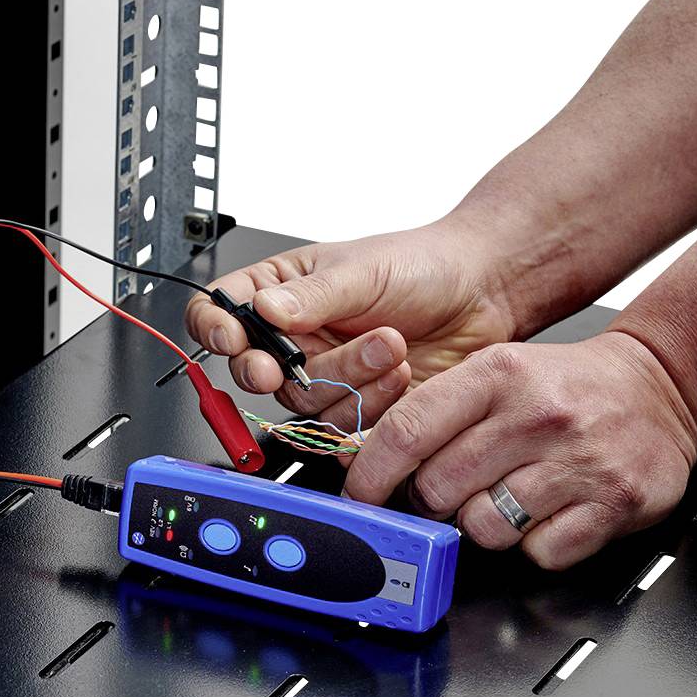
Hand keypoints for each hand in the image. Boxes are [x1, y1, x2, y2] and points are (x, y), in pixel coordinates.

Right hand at [184, 222, 512, 431]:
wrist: (482, 295)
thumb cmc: (423, 266)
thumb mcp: (362, 270)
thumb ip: (311, 295)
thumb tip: (264, 309)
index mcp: (280, 293)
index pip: (219, 313)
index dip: (214, 329)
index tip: (231, 336)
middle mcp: (295, 339)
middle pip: (255, 372)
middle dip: (277, 370)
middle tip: (299, 361)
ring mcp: (324, 375)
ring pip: (304, 403)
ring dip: (347, 380)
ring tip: (390, 347)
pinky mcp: (356, 408)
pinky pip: (340, 429)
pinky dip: (369, 409)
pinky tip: (397, 379)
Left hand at [342, 331, 696, 568]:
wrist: (660, 386)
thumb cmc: (567, 386)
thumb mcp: (499, 372)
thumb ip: (441, 412)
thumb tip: (376, 467)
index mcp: (499, 373)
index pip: (409, 430)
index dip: (371, 473)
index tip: (360, 496)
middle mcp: (537, 414)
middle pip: (439, 488)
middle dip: (431, 502)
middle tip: (449, 491)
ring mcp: (578, 460)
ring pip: (486, 527)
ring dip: (485, 525)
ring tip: (507, 497)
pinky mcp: (615, 502)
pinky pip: (541, 552)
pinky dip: (536, 543)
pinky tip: (548, 512)